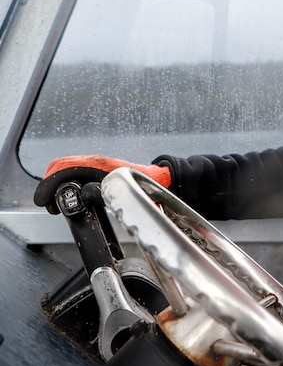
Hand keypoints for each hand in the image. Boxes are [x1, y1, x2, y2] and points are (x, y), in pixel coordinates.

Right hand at [34, 155, 170, 213]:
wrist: (155, 178)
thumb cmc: (141, 182)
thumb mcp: (119, 188)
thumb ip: (101, 191)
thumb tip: (83, 193)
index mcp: (96, 164)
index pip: (63, 168)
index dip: (49, 184)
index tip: (42, 200)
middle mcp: (92, 161)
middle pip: (59, 166)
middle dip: (48, 184)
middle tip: (47, 204)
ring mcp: (93, 164)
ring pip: (64, 168)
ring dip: (54, 184)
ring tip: (54, 204)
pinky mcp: (95, 169)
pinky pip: (73, 172)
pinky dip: (63, 183)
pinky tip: (66, 196)